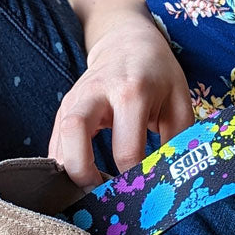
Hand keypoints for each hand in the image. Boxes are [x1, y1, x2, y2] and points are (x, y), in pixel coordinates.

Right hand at [48, 19, 193, 188]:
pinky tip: (83, 176)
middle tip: (103, 193)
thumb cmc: (158, 73)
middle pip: (74, 135)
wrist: (126, 41)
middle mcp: (97, 93)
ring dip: (71, 172)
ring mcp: (75, 99)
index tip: (142, 191)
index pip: (126, 150)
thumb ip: (178, 139)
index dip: (133, 179)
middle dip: (84, 174)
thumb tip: (171, 180)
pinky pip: (55, 142)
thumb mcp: (179, 100)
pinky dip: (65, 164)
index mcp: (131, 92)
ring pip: (58, 141)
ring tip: (94, 189)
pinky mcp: (64, 108)